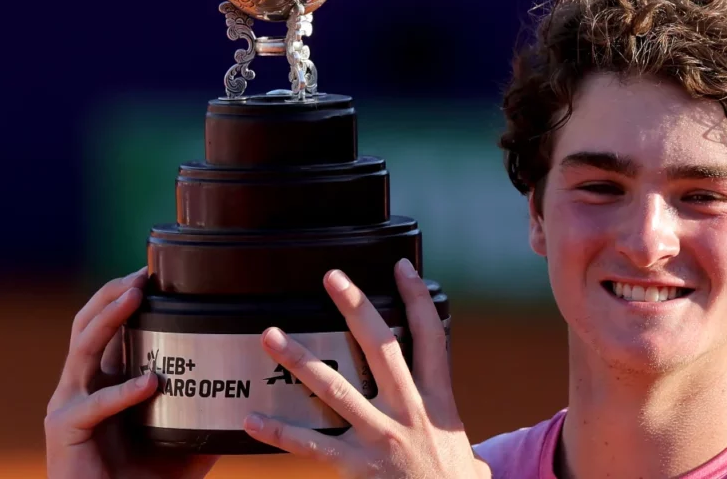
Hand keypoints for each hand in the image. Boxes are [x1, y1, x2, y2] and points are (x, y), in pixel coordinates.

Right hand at [45, 269, 218, 478]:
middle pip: (89, 323)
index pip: (112, 326)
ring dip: (109, 318)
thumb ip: (211, 414)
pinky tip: (150, 383)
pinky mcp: (64, 430)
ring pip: (83, 348)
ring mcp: (69, 403)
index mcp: (107, 379)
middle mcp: (83, 384)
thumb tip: (253, 395)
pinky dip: (123, 392)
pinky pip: (95, 405)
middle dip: (114, 293)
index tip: (157, 273)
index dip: (127, 296)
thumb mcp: (186, 439)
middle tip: (143, 273)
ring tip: (135, 296)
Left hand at [242, 259, 489, 478]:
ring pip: (335, 388)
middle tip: (332, 278)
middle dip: (356, 308)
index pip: (430, 336)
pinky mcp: (356, 466)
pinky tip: (252, 420)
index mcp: (437, 402)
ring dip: (300, 359)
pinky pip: (311, 444)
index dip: (417, 298)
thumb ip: (457, 442)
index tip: (400, 267)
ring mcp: (380, 437)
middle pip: (381, 347)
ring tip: (271, 335)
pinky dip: (279, 432)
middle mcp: (409, 412)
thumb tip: (473, 457)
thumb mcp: (467, 456)